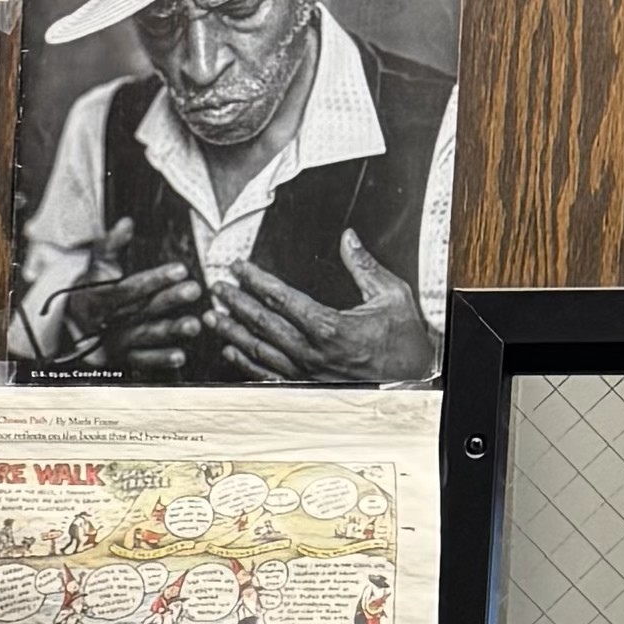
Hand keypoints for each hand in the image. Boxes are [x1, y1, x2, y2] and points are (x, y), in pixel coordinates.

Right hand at [82, 256, 217, 371]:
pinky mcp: (122, 358)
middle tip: (193, 291)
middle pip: (141, 310)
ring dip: (169, 331)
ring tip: (193, 326)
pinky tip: (180, 356)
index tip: (180, 269)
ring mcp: (116, 342)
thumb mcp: (96, 263)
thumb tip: (126, 223)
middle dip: (168, 301)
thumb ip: (111, 244)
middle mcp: (109, 322)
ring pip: (145, 336)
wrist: (71, 322)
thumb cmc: (91, 288)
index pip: (129, 288)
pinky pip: (141, 361)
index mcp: (102, 297)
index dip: (154, 280)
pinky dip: (160, 360)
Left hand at [209, 232, 433, 383]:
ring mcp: (305, 372)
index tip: (237, 268)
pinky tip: (230, 352)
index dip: (255, 280)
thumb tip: (348, 237)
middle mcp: (311, 352)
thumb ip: (365, 266)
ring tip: (212, 317)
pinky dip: (245, 364)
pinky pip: (267, 375)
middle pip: (263, 323)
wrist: (411, 380)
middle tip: (215, 288)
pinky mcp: (305, 387)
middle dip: (236, 303)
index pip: (282, 298)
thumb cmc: (404, 339)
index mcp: (329, 326)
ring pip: (259, 350)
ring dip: (233, 333)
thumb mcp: (392, 295)